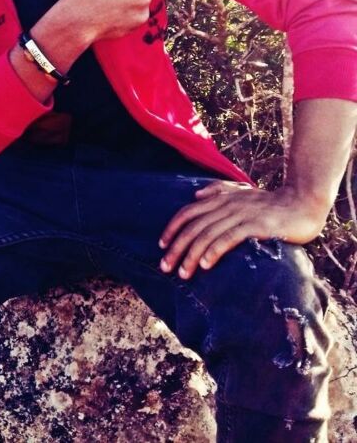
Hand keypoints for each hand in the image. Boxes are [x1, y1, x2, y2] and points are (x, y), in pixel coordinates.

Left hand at [157, 181, 327, 279]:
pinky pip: (230, 238)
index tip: (161, 246)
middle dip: (177, 247)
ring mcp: (241, 214)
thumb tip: (196, 195)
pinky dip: (215, 250)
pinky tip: (206, 264)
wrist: (302, 203)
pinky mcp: (256, 226)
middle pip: (194, 226)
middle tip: (165, 267)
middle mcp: (227, 204)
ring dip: (192, 254)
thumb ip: (219, 191)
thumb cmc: (272, 202)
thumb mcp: (243, 192)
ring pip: (208, 234)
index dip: (173, 228)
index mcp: (222, 197)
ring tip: (183, 272)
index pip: (189, 211)